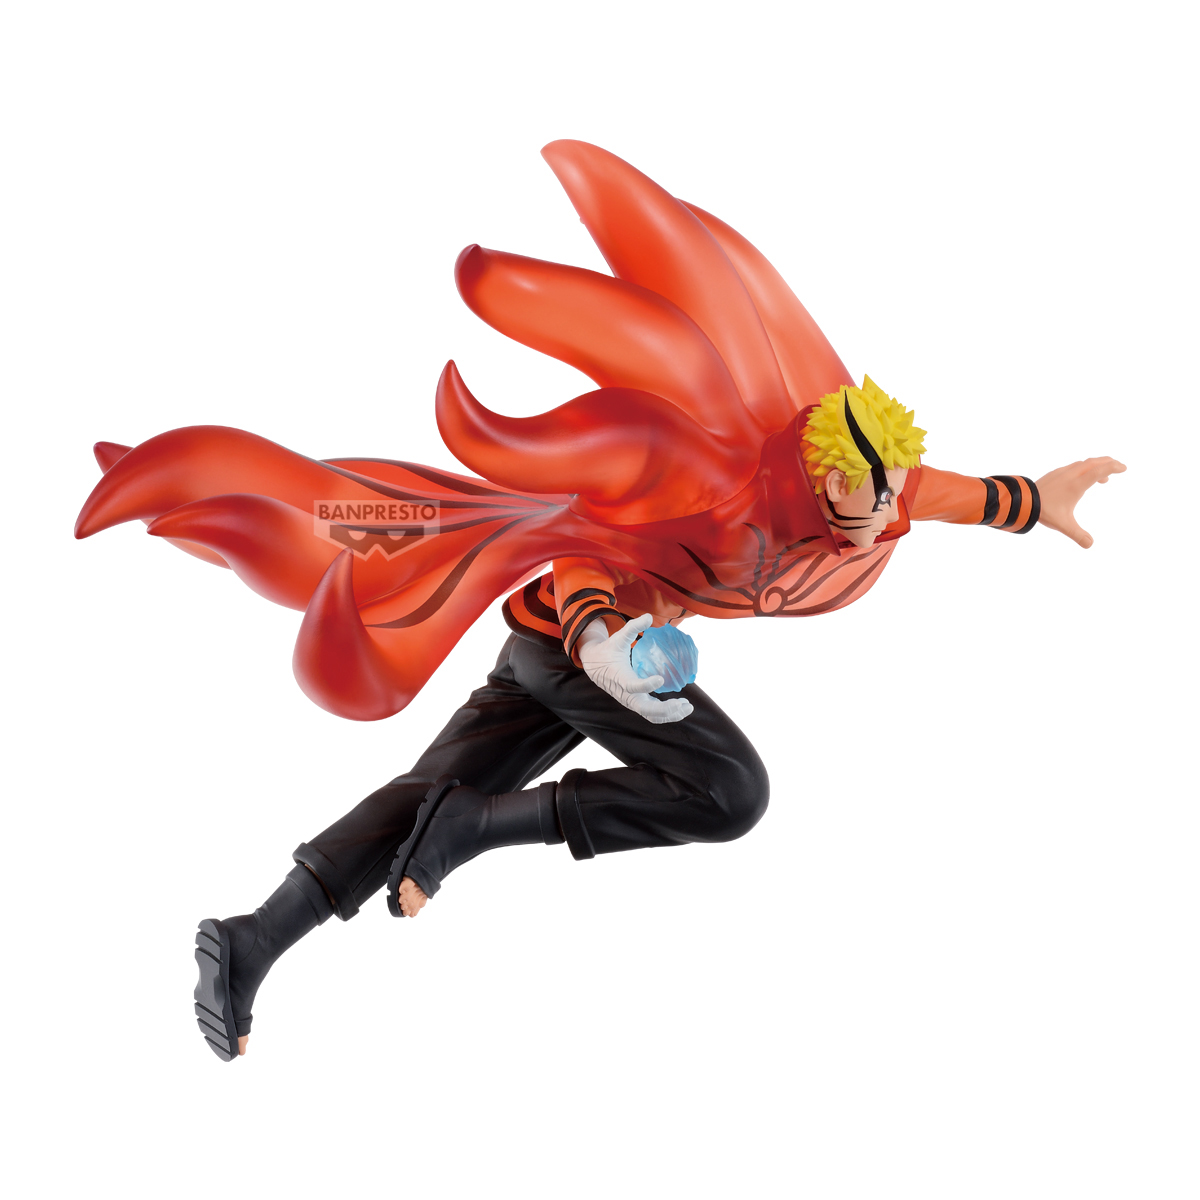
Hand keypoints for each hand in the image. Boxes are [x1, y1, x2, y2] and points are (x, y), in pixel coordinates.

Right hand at [577, 613, 693, 723]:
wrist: (594, 667)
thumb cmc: (607, 651)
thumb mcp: (617, 638)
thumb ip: (632, 628)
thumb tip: (648, 616)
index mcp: (620, 679)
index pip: (633, 687)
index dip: (646, 685)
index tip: (660, 679)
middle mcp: (626, 695)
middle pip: (646, 710)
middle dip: (666, 709)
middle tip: (684, 702)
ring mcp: (631, 701)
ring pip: (651, 715)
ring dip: (670, 714)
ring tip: (688, 707)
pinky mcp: (636, 703)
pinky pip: (652, 714)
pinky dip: (667, 715)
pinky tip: (681, 708)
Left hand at [1036, 456, 1125, 547]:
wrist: (1022, 501)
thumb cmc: (1043, 511)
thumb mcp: (1063, 525)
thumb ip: (1078, 535)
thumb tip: (1090, 545)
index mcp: (1076, 485)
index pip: (1099, 471)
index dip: (1113, 467)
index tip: (1124, 468)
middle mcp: (1070, 475)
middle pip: (1094, 462)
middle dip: (1108, 463)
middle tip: (1119, 466)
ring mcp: (1061, 472)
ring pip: (1083, 463)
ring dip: (1096, 466)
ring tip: (1104, 478)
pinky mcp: (1054, 473)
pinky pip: (1074, 467)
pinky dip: (1084, 469)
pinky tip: (1083, 479)